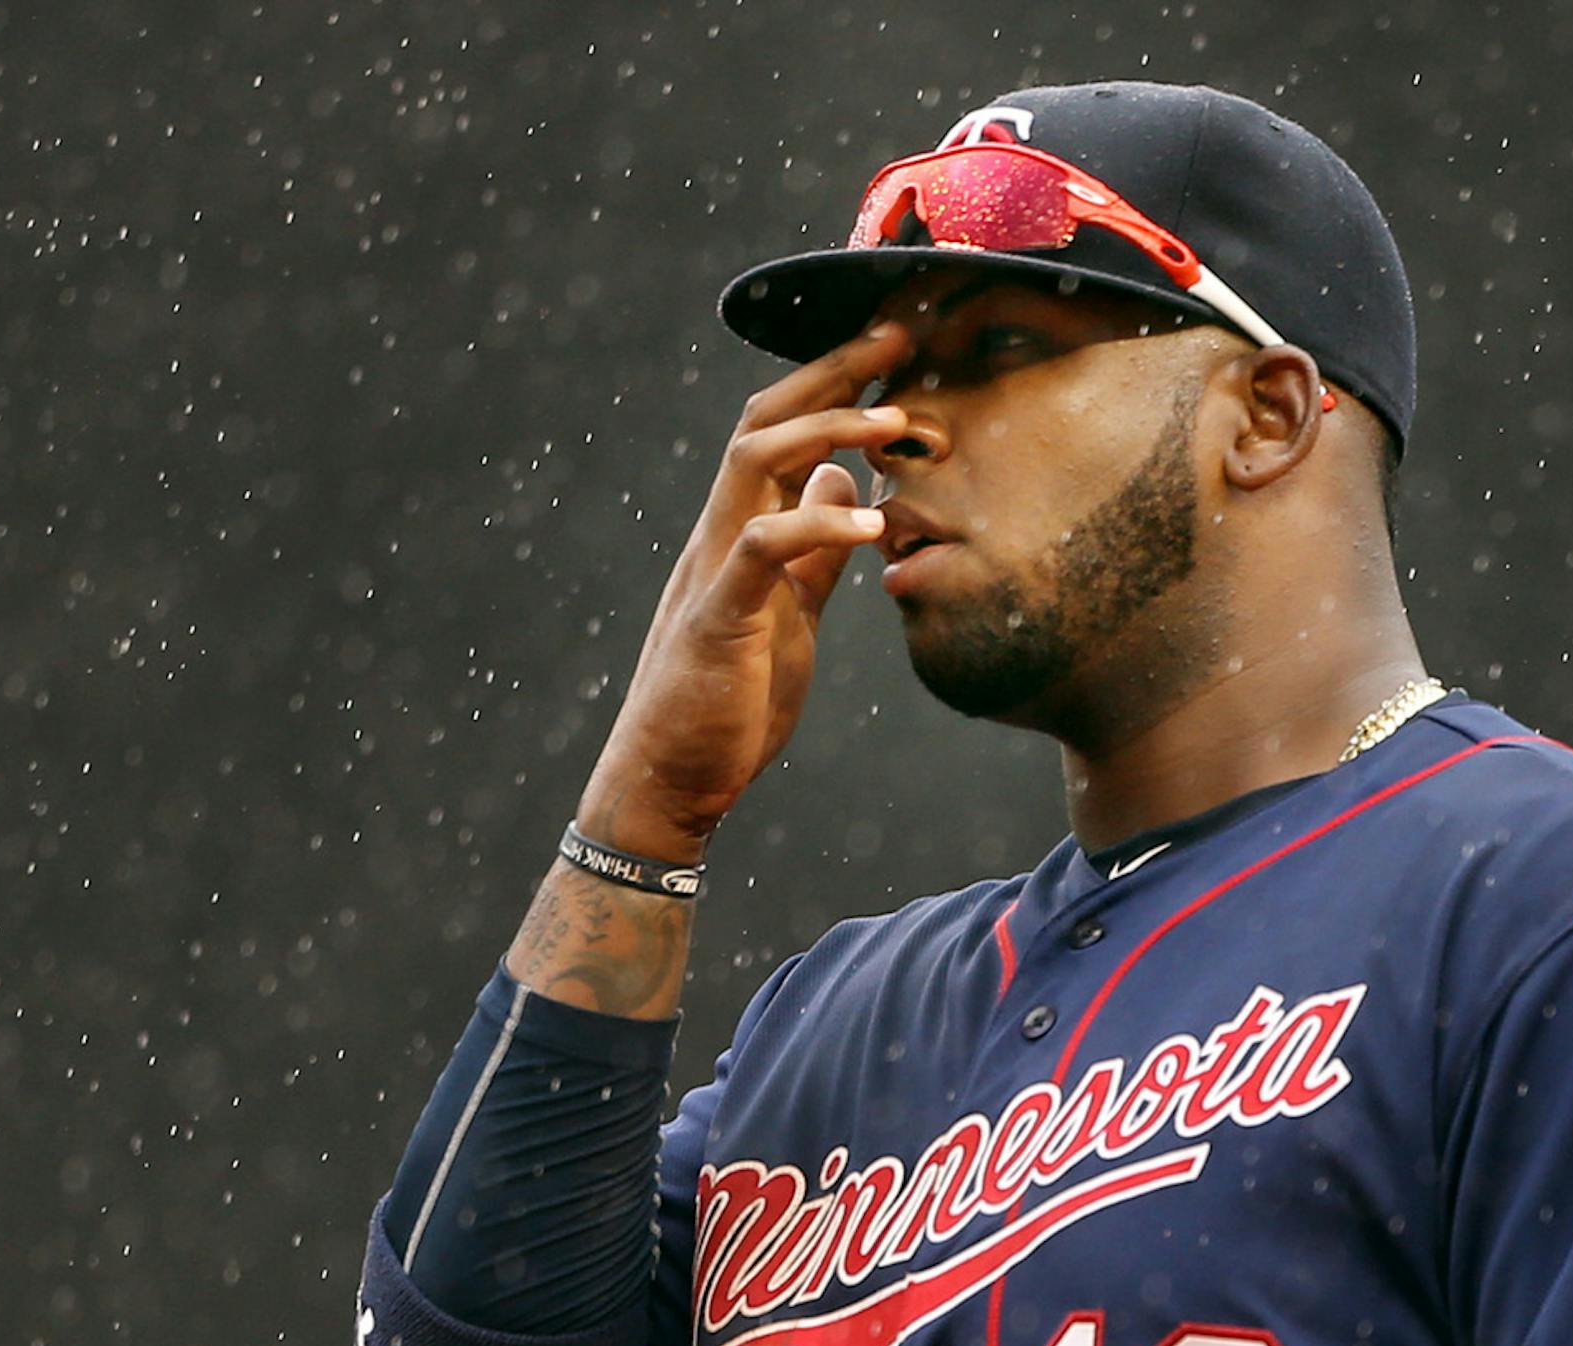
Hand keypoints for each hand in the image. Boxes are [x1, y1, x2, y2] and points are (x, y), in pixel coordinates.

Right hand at [576, 316, 914, 855]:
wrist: (673, 781)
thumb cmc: (730, 704)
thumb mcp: (792, 617)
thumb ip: (815, 555)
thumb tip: (845, 489)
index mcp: (740, 531)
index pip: (782, 431)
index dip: (834, 382)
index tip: (894, 349)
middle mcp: (720, 533)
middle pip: (766, 419)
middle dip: (833, 371)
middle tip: (899, 338)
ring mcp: (714, 570)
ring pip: (755, 460)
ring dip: (828, 429)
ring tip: (896, 422)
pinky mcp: (719, 618)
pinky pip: (762, 547)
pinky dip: (818, 527)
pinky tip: (872, 530)